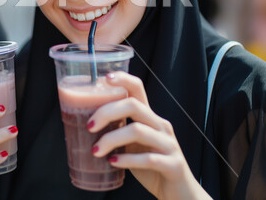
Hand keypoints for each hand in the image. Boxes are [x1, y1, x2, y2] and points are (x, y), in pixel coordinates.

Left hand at [88, 72, 209, 199]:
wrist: (179, 191)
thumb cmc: (152, 165)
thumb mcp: (133, 143)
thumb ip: (118, 130)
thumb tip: (86, 124)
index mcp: (150, 117)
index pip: (138, 89)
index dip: (123, 79)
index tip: (104, 78)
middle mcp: (160, 126)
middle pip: (134, 106)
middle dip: (107, 112)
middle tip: (89, 126)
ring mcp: (168, 144)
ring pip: (138, 131)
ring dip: (112, 139)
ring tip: (96, 150)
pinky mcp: (172, 164)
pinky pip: (148, 158)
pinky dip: (127, 159)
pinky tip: (113, 162)